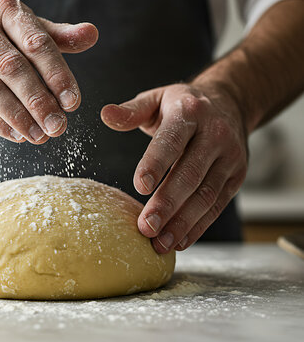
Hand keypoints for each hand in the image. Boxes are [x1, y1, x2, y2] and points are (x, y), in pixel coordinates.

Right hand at [0, 0, 97, 143]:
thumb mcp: (26, 30)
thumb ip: (59, 37)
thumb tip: (91, 34)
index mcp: (5, 10)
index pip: (35, 43)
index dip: (56, 74)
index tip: (72, 102)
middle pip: (12, 67)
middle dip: (38, 100)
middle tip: (58, 126)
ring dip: (18, 116)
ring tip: (41, 136)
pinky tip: (17, 135)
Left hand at [101, 84, 248, 252]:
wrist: (230, 103)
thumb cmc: (183, 105)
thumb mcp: (156, 99)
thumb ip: (131, 111)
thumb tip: (105, 115)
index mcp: (189, 112)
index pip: (172, 140)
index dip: (156, 164)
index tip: (140, 187)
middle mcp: (215, 134)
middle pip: (190, 174)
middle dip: (167, 203)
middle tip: (146, 227)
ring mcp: (230, 157)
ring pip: (206, 194)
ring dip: (182, 222)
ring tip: (160, 243)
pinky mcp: (237, 177)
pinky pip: (218, 205)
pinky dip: (198, 226)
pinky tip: (179, 241)